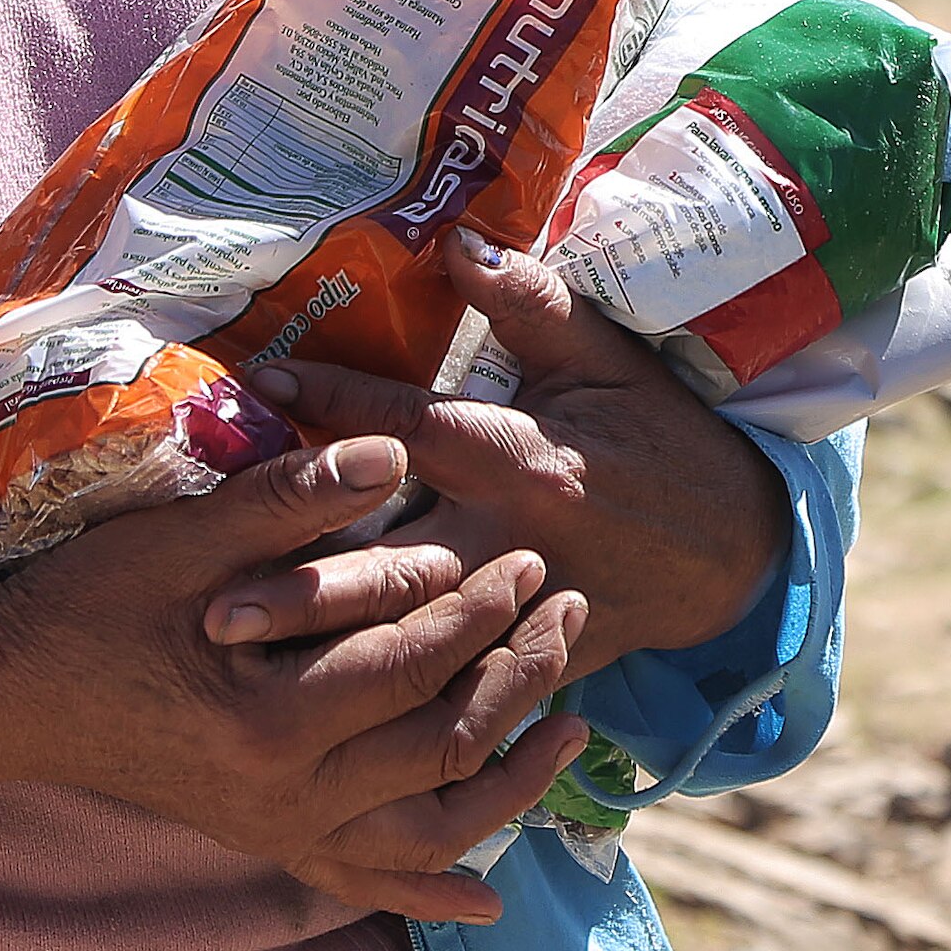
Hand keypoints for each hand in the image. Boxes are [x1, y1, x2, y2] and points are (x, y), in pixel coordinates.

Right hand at [0, 433, 595, 927]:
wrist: (2, 694)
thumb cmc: (86, 604)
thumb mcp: (180, 539)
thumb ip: (289, 501)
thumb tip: (392, 451)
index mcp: (267, 722)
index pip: (414, 666)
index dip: (481, 609)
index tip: (527, 557)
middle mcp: (282, 799)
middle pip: (442, 749)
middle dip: (517, 679)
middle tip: (567, 614)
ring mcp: (275, 833)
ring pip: (428, 833)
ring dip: (509, 787)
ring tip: (574, 731)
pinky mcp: (264, 842)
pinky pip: (364, 885)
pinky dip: (430, 895)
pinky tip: (490, 900)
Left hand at [208, 231, 789, 680]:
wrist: (740, 544)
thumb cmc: (660, 436)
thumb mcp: (603, 356)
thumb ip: (528, 301)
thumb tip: (456, 239)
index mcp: (518, 454)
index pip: (404, 426)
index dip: (327, 404)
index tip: (253, 393)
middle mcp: (509, 536)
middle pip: (390, 565)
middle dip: (302, 587)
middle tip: (210, 609)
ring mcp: (519, 608)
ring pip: (414, 640)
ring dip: (332, 653)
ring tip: (246, 668)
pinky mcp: (533, 658)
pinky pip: (458, 688)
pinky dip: (396, 700)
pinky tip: (327, 711)